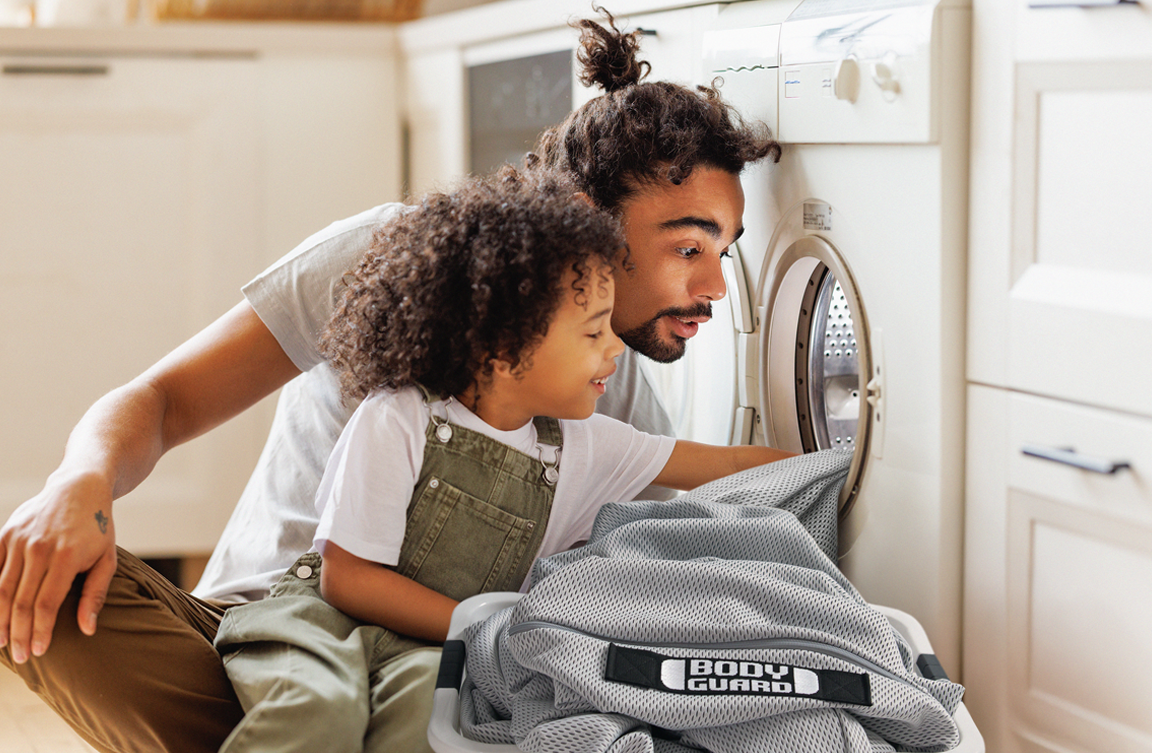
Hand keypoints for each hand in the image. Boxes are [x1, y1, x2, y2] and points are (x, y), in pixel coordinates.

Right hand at [0, 472, 118, 662]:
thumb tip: (87, 630)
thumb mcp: (107, 558)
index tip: (38, 651)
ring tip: (0, 642)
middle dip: (18, 633)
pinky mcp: (5, 534)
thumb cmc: (97, 528)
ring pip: (1, 589)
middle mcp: (39, 549)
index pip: (45, 604)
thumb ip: (95, 594)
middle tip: (20, 657)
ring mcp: (19, 540)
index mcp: (67, 557)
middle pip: (20, 602)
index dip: (39, 631)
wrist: (79, 488)